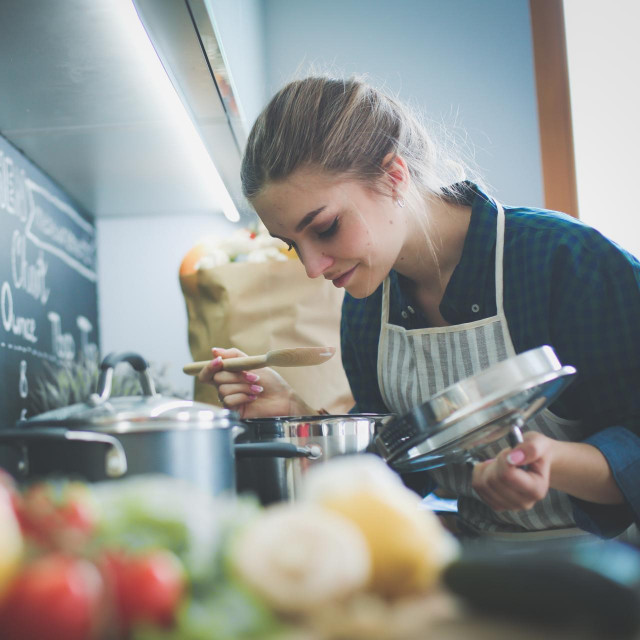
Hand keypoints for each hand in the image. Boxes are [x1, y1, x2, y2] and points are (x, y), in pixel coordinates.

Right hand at [197, 347, 314, 418]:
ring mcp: (229, 399)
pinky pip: (228, 400)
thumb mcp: (253, 363)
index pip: (208, 372)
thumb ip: (234, 356)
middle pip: (217, 378)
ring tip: (258, 389)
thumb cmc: (270, 382)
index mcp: (228, 375)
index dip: (209, 366)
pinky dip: (243, 396)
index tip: (220, 361)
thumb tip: (214, 351)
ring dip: (243, 387)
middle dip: (237, 376)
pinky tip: (253, 398)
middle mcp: (226, 387)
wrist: (283, 399)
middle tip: (254, 377)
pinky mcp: (234, 411)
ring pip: (223, 389)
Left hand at [471, 431, 556, 511]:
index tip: (511, 452)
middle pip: (492, 480)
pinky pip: (477, 488)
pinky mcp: (497, 505)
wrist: (537, 463)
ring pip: (482, 484)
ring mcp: (509, 506)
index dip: (503, 459)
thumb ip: (531, 449)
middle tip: (506, 458)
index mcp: (537, 490)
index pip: (507, 476)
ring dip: (486, 468)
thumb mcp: (539, 443)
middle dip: (495, 463)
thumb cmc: (537, 453)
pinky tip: (493, 471)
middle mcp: (524, 503)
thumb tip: (514, 457)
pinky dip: (480, 475)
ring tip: (500, 464)